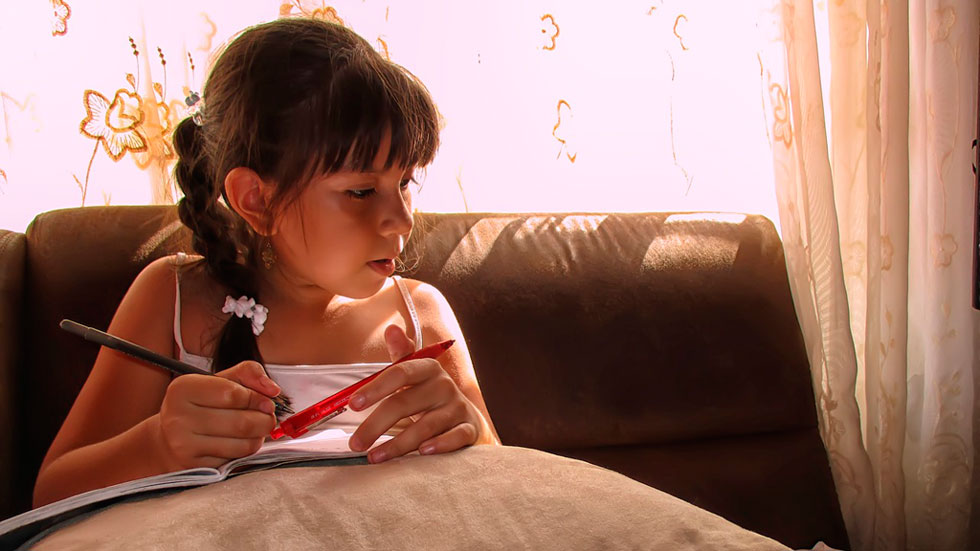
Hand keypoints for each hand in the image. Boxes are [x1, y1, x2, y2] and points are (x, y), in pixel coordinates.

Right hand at [155, 361, 278, 469]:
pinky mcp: (194, 466)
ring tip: (255, 428)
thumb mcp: (220, 380)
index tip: (267, 401)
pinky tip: (240, 441)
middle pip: (241, 422)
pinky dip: (247, 449)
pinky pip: (236, 459)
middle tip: (268, 416)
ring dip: (259, 436)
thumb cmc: (201, 404)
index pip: (233, 394)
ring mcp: (184, 445)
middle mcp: (178, 417)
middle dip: (265, 420)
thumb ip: (249, 373)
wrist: (170, 437)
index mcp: (182, 389)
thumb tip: (273, 389)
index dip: (257, 398)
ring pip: (243, 443)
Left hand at [348, 325, 482, 462]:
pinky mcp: (469, 429)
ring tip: (374, 456)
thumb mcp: (416, 375)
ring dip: (397, 444)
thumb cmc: (430, 397)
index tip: (353, 404)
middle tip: (355, 444)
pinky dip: (439, 445)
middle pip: (405, 403)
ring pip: (426, 426)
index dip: (375, 388)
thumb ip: (401, 356)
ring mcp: (457, 408)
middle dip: (375, 425)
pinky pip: (454, 437)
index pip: (400, 372)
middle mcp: (444, 385)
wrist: (466, 419)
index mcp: (428, 368)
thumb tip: (391, 329)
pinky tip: (421, 453)